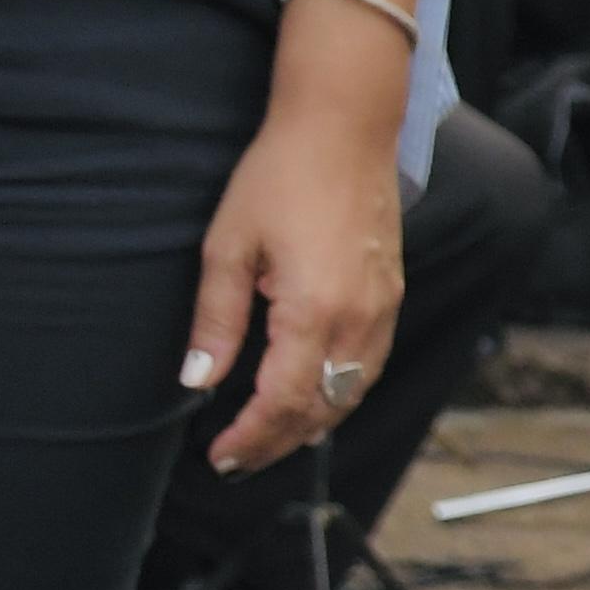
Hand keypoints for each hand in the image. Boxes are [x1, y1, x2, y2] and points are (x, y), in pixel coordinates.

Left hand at [189, 84, 408, 476]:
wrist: (344, 130)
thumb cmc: (280, 177)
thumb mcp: (228, 246)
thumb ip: (216, 320)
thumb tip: (198, 380)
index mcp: (314, 311)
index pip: (282, 400)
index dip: (249, 436)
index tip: (219, 456)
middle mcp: (358, 319)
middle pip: (322, 409)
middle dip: (278, 441)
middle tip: (237, 459)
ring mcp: (382, 309)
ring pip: (354, 393)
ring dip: (313, 424)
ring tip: (273, 438)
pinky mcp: (391, 295)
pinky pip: (370, 366)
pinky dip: (342, 394)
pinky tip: (316, 396)